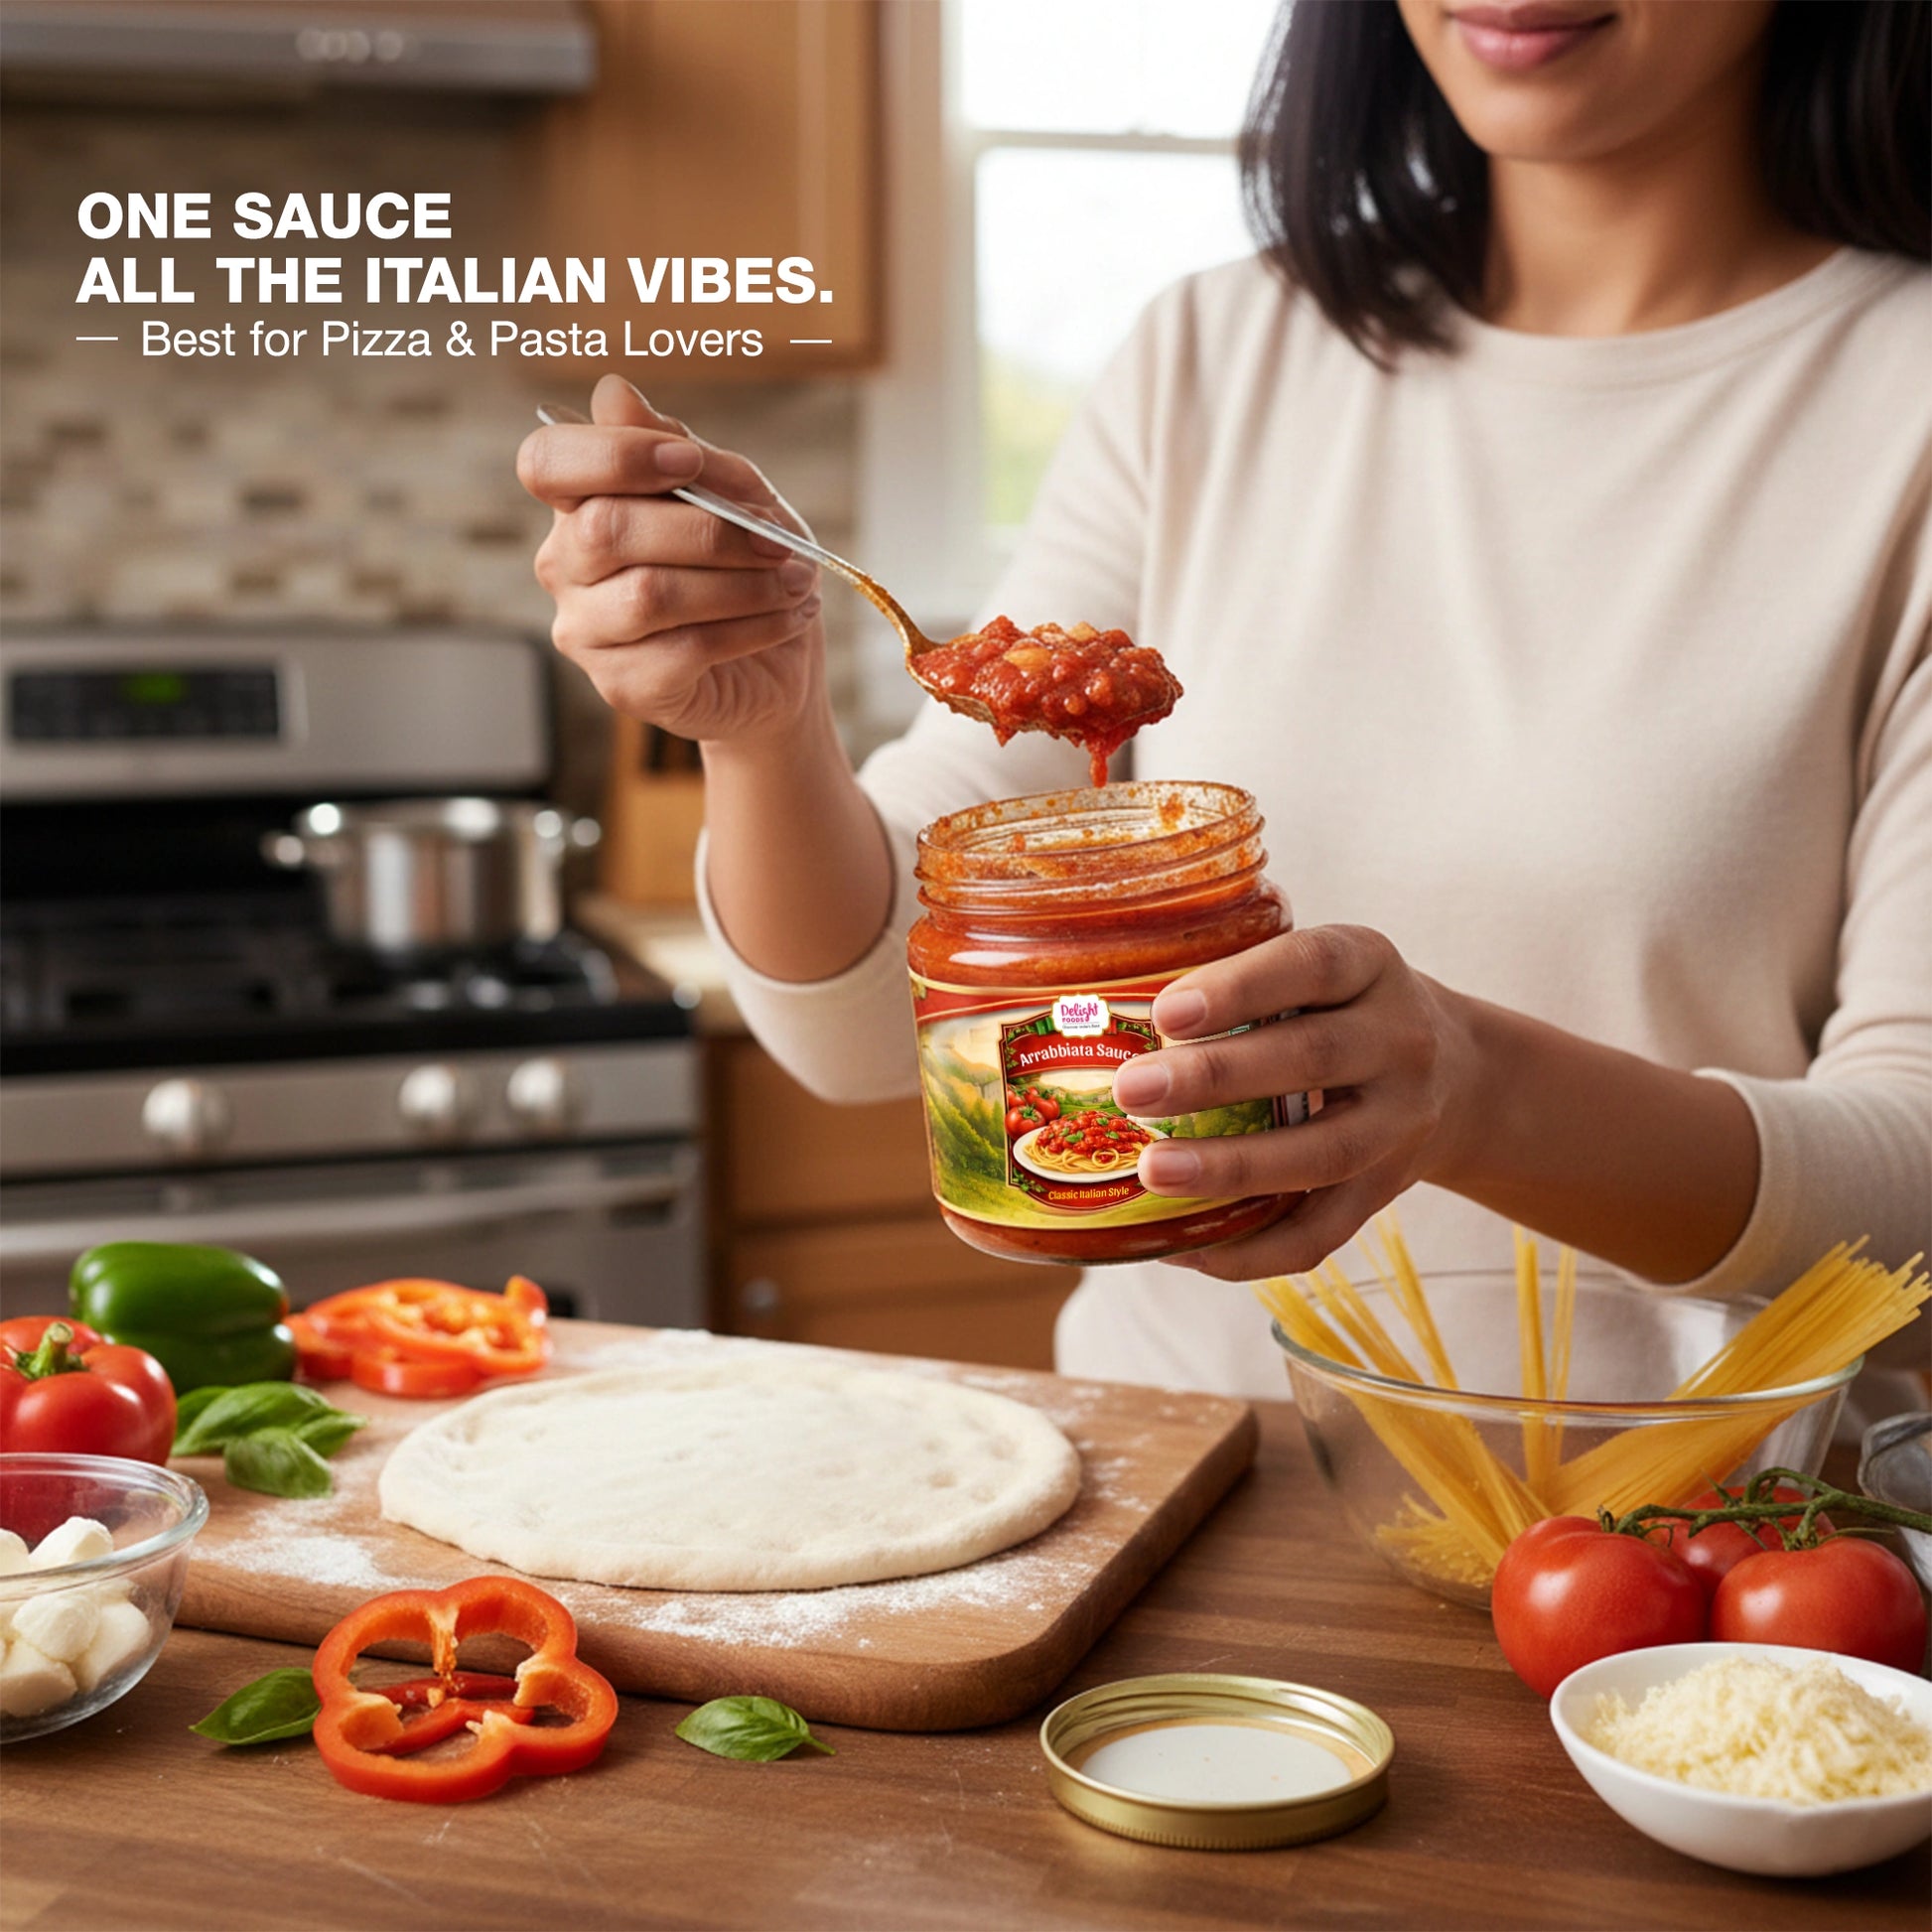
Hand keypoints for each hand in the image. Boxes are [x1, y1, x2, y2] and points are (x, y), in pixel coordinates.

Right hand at [517, 375, 825, 744]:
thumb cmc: (748, 570)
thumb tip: (613, 392)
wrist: (777, 667)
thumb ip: (681, 450)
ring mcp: (586, 631)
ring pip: (650, 594)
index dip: (612, 454)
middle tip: (779, 542)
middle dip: (708, 529)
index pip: (546, 462)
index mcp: (579, 503)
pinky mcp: (623, 686)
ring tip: (796, 582)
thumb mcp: (734, 497)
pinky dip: (752, 628)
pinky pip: (684, 648)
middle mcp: (565, 565)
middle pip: (607, 528)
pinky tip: (789, 617)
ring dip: (741, 584)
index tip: (689, 460)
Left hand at [1109, 925, 1476, 1280]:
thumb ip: (1236, 983)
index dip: (1240, 988)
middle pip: (1312, 1059)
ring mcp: (1400, 1123)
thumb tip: (1101, 1015)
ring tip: (1154, 1171)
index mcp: (1369, 965)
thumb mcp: (1314, 971)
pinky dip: (1249, 1250)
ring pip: (1321, 1156)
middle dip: (1216, 1078)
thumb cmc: (1341, 1010)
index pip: (1313, 965)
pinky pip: (1321, 1235)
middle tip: (1132, 1090)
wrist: (1458, 1077)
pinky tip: (1182, 1247)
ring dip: (1231, 1168)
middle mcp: (1400, 1040)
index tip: (1167, 1013)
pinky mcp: (1386, 1192)